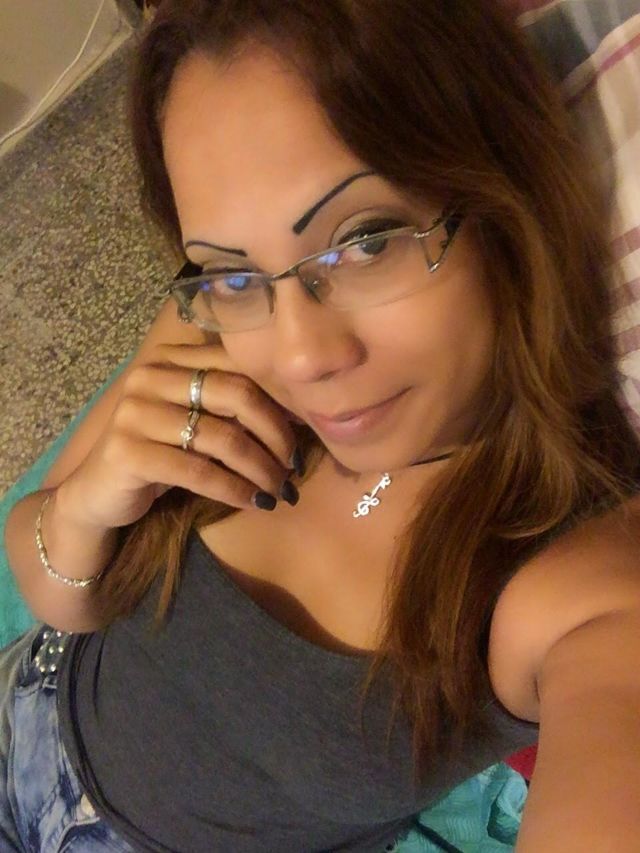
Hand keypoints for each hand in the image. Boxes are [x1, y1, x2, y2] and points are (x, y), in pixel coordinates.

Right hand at [56, 342, 298, 529]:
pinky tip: (253, 502)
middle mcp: (149, 376)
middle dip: (275, 433)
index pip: (239, 366)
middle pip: (236, 394)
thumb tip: (299, 414)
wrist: (99, 494)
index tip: (303, 431)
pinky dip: (233, 488)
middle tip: (293, 466)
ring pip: (222, 437)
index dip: (278, 399)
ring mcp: (134, 412)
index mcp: (171, 359)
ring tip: (279, 490)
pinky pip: (198, 471)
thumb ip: (231, 406)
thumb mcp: (196, 421)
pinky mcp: (127, 452)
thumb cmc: (159, 454)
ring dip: (260, 468)